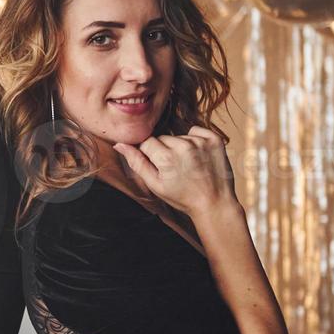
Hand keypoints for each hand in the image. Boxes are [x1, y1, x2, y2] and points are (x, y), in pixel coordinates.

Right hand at [113, 126, 235, 218]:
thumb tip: (119, 144)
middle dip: (164, 150)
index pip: (147, 143)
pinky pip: (196, 131)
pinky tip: (198, 156)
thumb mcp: (155, 184)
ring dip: (180, 147)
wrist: (214, 203)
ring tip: (188, 165)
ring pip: (178, 136)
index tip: (160, 167)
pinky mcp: (214, 139)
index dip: (150, 155)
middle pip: (163, 138)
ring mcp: (201, 141)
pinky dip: (195, 140)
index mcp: (166, 158)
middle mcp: (183, 146)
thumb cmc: (182, 197)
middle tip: (175, 169)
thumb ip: (136, 162)